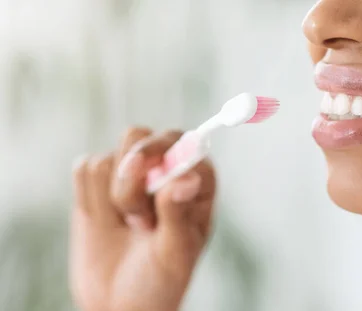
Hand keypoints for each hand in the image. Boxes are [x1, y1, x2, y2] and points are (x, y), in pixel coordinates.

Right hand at [69, 127, 215, 310]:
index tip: (155, 185)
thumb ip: (178, 213)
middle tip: (139, 219)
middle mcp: (165, 167)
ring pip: (110, 158)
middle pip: (139, 137)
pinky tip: (106, 222)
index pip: (182, 142)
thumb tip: (186, 177)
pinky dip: (89, 198)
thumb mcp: (175, 252)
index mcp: (197, 179)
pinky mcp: (98, 181)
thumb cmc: (160, 279)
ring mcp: (131, 172)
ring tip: (130, 226)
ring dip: (113, 197)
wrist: (119, 301)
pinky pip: (85, 167)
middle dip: (131, 178)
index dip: (164, 156)